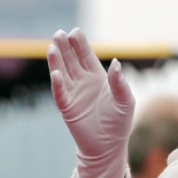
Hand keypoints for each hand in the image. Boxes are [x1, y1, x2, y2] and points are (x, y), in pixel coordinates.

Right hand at [47, 28, 134, 161]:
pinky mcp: (67, 108)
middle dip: (65, 47)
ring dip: (57, 61)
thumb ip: (120, 82)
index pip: (87, 57)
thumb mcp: (125, 101)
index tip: (75, 31)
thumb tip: (116, 63)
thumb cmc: (119, 122)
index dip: (80, 44)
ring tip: (52, 47)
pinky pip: (60, 94)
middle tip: (59, 33)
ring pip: (63, 73)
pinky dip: (57, 84)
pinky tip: (56, 73)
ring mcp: (73, 94)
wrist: (108, 145)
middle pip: (72, 61)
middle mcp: (83, 83)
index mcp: (98, 78)